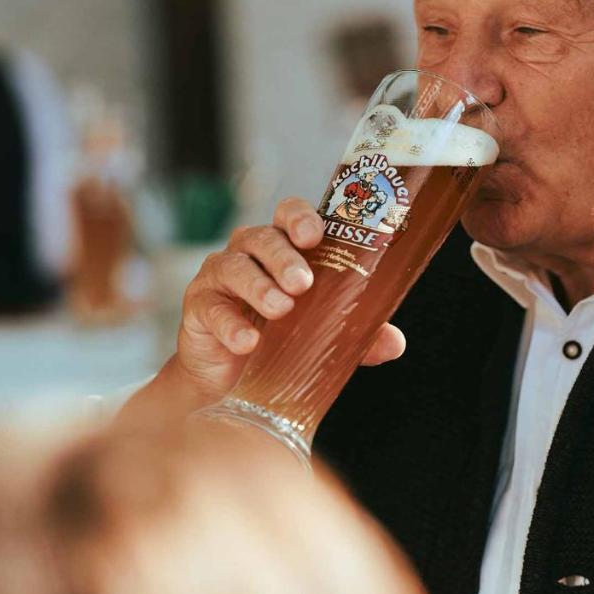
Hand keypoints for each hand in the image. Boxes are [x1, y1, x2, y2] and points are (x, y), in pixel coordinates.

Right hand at [168, 196, 405, 403]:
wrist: (231, 379)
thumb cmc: (280, 338)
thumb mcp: (322, 333)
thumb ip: (358, 333)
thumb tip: (395, 342)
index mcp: (284, 247)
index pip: (289, 214)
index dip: (300, 218)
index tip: (315, 236)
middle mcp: (249, 252)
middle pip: (263, 238)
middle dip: (284, 258)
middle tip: (303, 283)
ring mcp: (220, 276)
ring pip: (234, 266)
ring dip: (259, 286)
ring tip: (281, 310)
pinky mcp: (198, 306)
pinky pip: (211, 308)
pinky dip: (230, 324)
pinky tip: (247, 342)